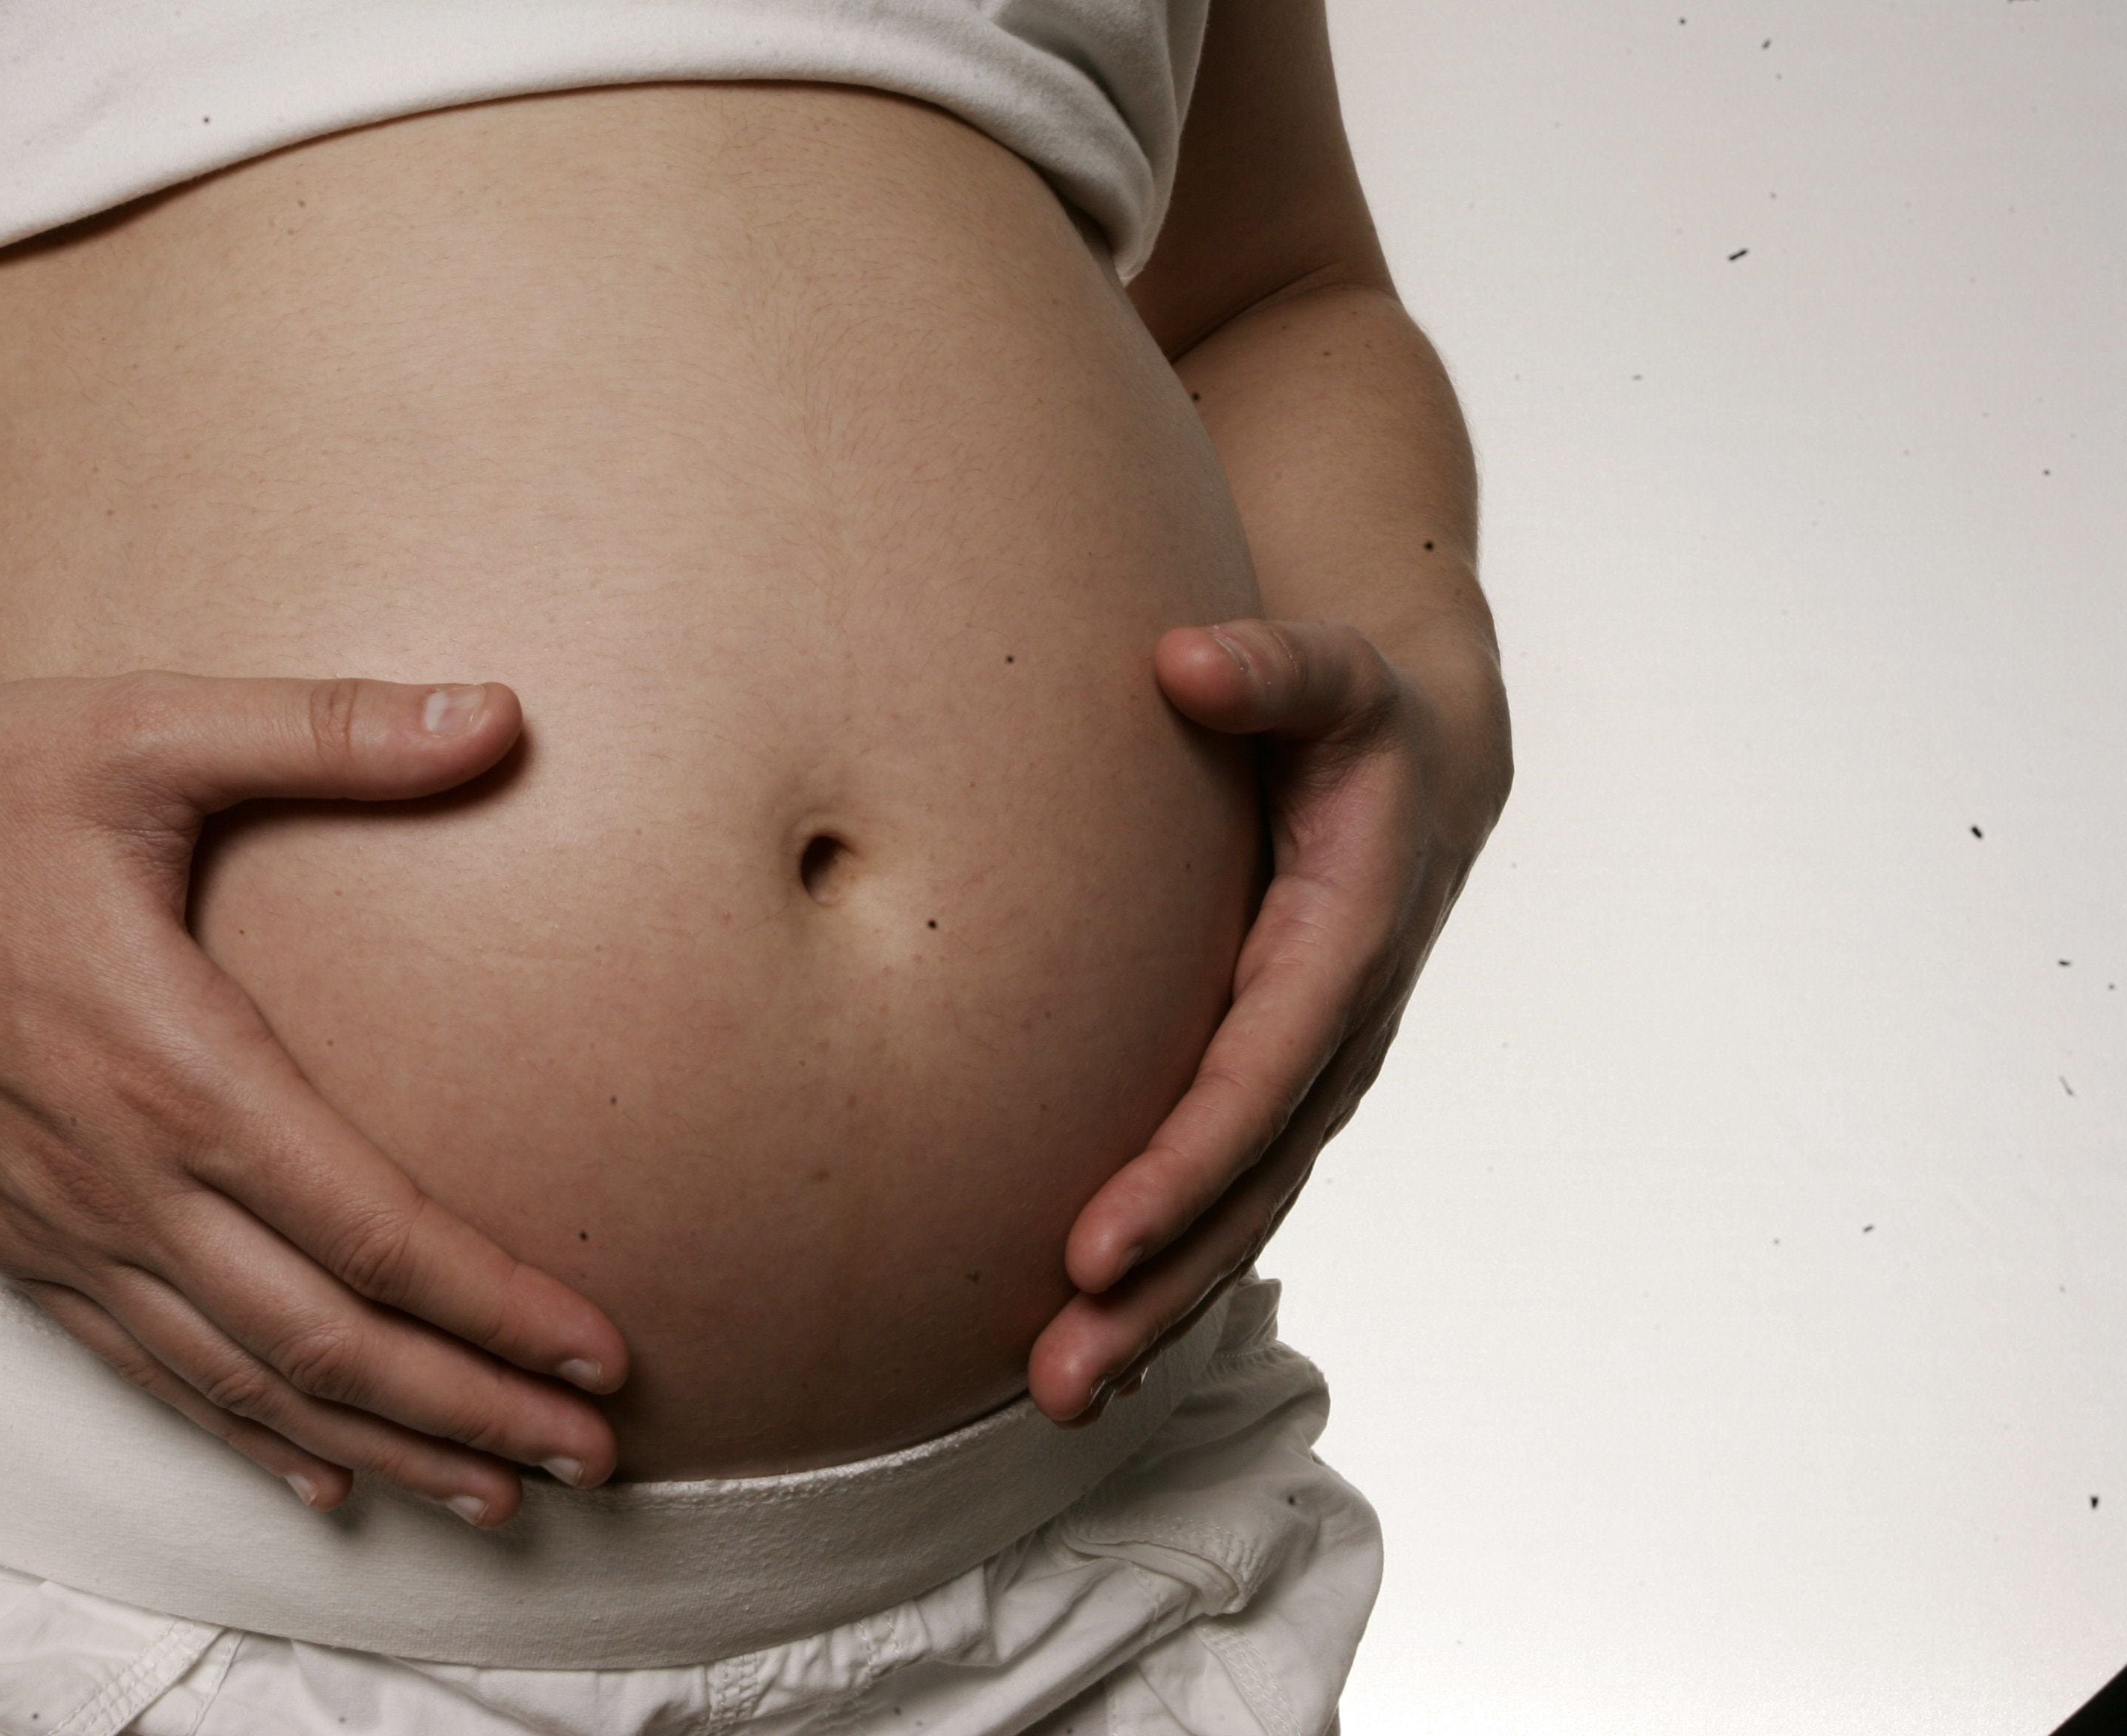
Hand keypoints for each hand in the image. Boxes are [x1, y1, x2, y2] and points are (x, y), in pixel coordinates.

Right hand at [0, 671, 626, 1525]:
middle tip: (592, 1461)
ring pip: (244, 1383)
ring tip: (493, 1498)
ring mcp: (61, 1228)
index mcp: (178, 1066)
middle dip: (471, 1411)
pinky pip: (147, 1373)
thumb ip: (331, 731)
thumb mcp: (150, 729)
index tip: (598, 1352)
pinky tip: (319, 1479)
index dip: (494, 1304)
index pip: (371, 1229)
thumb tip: (501, 713)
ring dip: (379, 1448)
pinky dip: (244, 1436)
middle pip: (327, 1343)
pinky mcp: (13, 1244)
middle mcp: (123, 1178)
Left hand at [1028, 618, 1510, 1422]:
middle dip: (1157, 1289)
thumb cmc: (1358, 714)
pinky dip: (1169, 1276)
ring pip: (1235, 1217)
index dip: (1179, 1169)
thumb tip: (1187, 658)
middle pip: (1243, 1188)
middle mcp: (1332, 1037)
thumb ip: (1272, 669)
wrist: (1428, 764)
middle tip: (1057, 1376)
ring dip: (1155, 1313)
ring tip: (1057, 1396)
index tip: (1089, 1244)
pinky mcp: (1278, 1090)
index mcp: (1342, 945)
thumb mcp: (1333, 674)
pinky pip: (1226, 1199)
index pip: (1252, 1079)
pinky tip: (1096, 1345)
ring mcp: (1310, 1077)